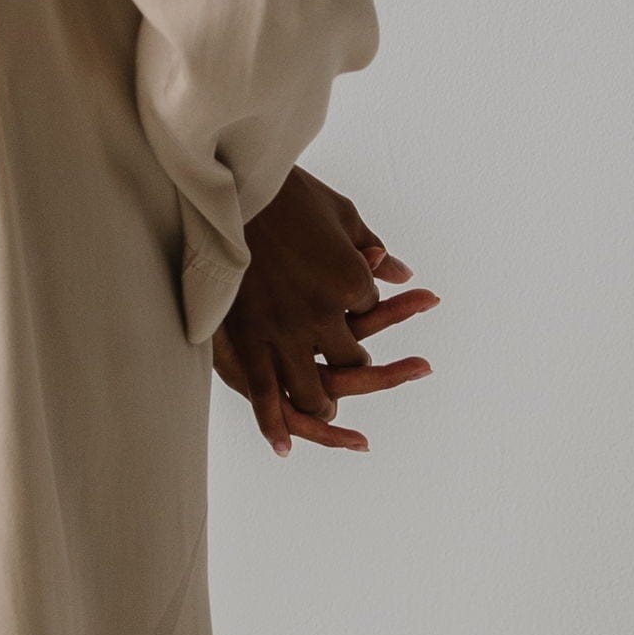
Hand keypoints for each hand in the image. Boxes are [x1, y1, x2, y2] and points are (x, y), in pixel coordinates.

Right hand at [214, 169, 436, 457]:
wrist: (230, 187)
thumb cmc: (290, 193)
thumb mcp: (342, 215)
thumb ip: (372, 248)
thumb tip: (404, 272)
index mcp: (352, 281)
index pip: (372, 314)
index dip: (368, 312)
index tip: (355, 304)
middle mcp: (323, 315)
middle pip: (351, 360)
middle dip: (352, 362)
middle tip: (349, 360)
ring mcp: (285, 333)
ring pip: (315, 391)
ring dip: (324, 402)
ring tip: (326, 405)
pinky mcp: (248, 341)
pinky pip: (265, 396)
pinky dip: (276, 427)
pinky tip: (285, 448)